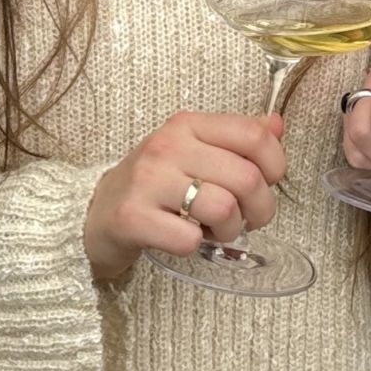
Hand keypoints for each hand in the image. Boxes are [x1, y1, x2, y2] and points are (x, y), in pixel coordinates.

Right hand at [82, 111, 286, 281]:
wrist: (93, 212)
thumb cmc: (154, 183)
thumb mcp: (194, 150)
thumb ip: (237, 138)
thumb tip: (277, 125)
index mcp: (188, 124)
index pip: (254, 136)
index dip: (275, 166)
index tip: (266, 185)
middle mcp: (168, 145)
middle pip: (246, 178)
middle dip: (260, 210)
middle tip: (246, 221)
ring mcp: (148, 181)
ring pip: (223, 209)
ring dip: (229, 231)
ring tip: (215, 231)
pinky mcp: (132, 217)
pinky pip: (189, 239)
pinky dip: (196, 247)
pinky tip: (184, 238)